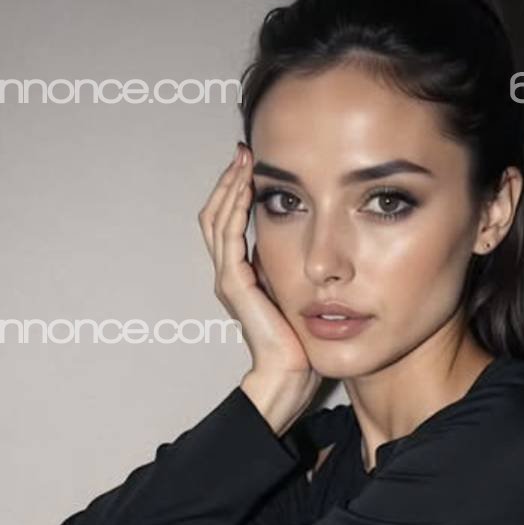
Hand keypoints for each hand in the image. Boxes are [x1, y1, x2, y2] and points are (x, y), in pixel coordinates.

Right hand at [199, 144, 319, 408]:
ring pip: (218, 220)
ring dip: (230, 187)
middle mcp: (229, 274)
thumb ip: (291, 268)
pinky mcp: (235, 285)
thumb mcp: (296, 292)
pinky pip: (229, 238)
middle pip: (215, 214)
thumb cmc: (299, 341)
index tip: (252, 164)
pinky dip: (235, 210)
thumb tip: (308, 239)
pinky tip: (247, 189)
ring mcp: (228, 279)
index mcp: (240, 275)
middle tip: (243, 152)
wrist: (290, 372)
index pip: (228, 223)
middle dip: (229, 180)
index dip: (235, 192)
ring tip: (244, 161)